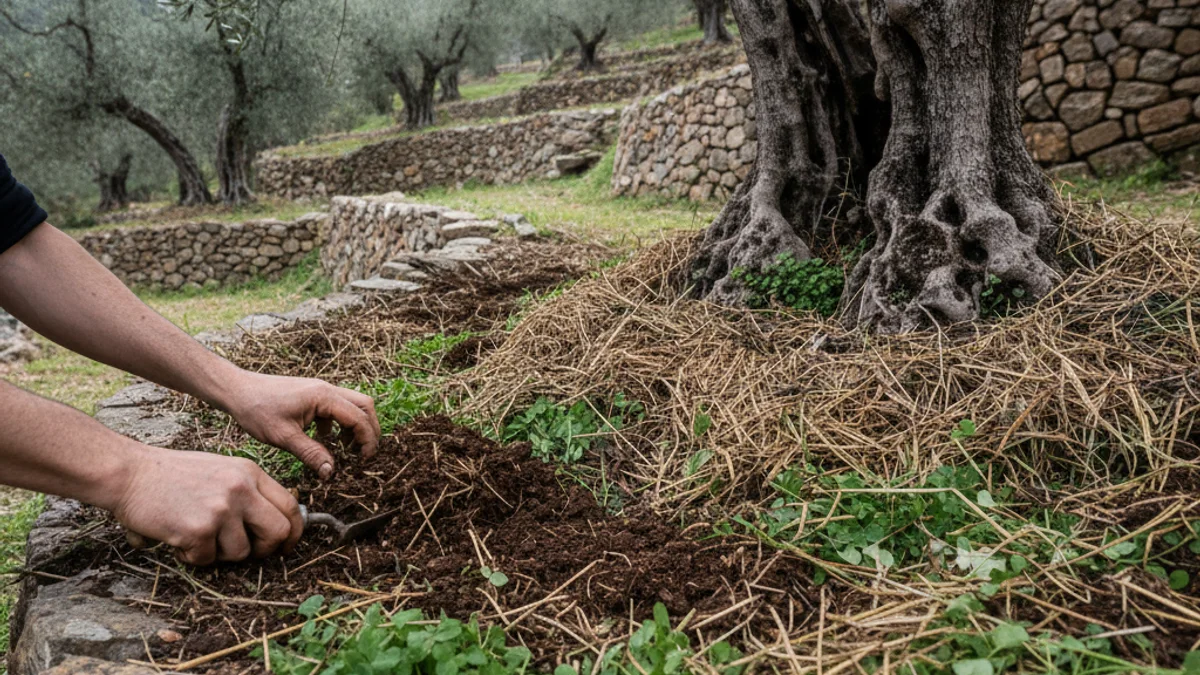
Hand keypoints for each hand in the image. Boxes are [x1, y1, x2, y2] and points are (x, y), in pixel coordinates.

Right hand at [111, 445, 302, 564]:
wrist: (130, 474)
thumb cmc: (172, 474)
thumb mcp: (222, 470)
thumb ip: (249, 491)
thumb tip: (276, 522)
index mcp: (250, 473)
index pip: (290, 506)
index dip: (293, 531)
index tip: (286, 544)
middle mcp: (241, 489)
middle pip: (278, 532)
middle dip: (266, 549)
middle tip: (247, 551)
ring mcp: (221, 510)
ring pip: (241, 553)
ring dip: (220, 553)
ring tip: (198, 536)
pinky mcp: (198, 530)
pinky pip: (207, 560)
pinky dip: (192, 556)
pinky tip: (178, 538)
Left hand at [220, 371, 380, 478]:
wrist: (237, 390)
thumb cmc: (257, 410)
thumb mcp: (284, 437)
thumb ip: (311, 454)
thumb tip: (331, 472)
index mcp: (323, 397)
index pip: (359, 417)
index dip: (367, 439)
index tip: (363, 459)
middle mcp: (326, 389)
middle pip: (364, 405)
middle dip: (370, 430)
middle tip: (364, 453)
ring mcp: (320, 390)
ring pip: (353, 404)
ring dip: (356, 426)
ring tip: (346, 449)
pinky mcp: (313, 394)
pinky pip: (337, 407)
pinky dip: (340, 424)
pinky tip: (324, 439)